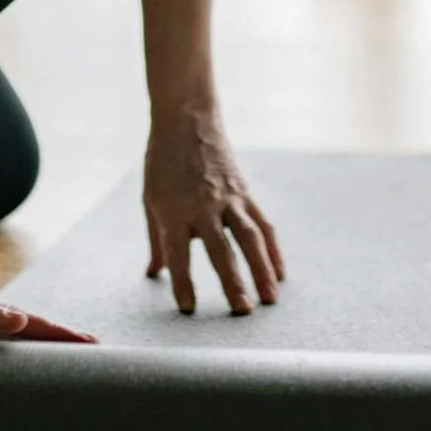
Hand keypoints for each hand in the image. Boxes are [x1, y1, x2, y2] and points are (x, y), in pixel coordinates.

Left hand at [142, 110, 284, 314]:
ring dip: (262, 270)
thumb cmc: (162, 162)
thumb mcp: (150, 200)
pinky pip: (263, 224)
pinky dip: (273, 250)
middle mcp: (202, 206)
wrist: (186, 120)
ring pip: (250, 238)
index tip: (188, 308)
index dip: (183, 281)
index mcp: (173, 210)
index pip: (178, 253)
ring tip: (270, 299)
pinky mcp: (245, 192)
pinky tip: (279, 273)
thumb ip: (156, 240)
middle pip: (220, 250)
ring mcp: (228, 198)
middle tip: (242, 310)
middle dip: (232, 282)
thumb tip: (154, 273)